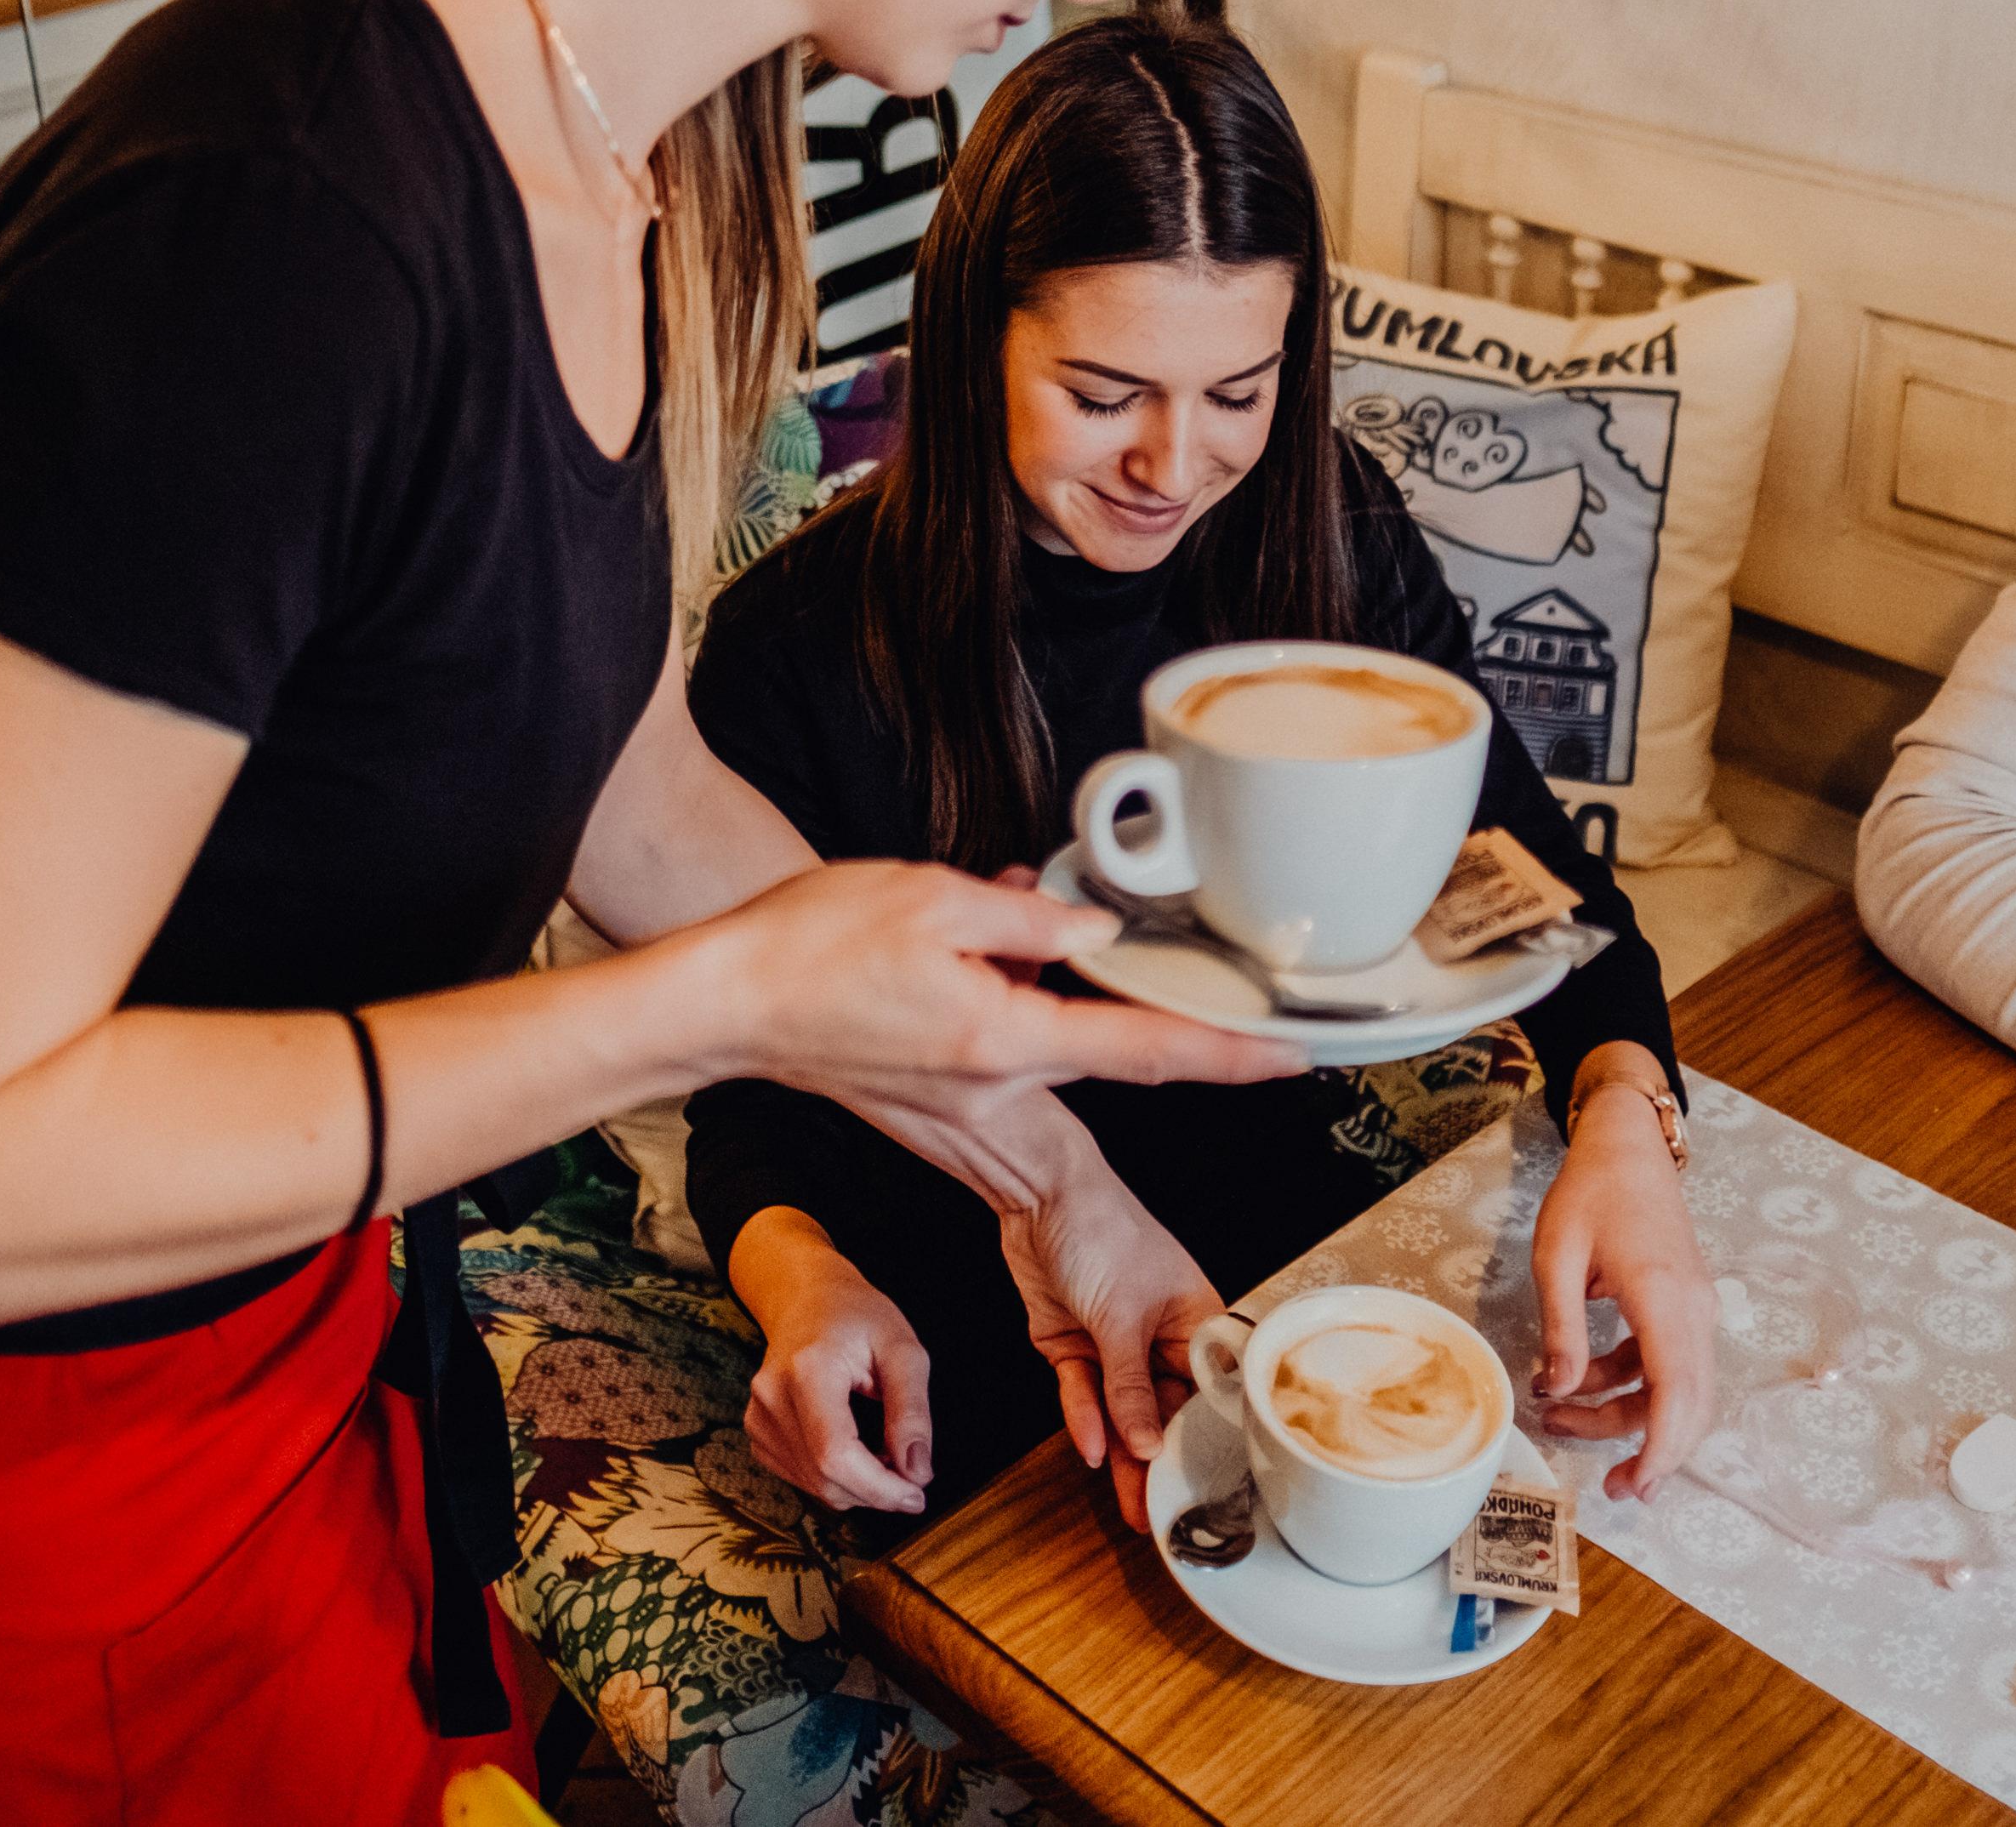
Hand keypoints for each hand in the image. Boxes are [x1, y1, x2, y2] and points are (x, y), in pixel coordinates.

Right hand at [692, 860, 1306, 1120]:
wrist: (724, 1004)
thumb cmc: (809, 945)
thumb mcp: (933, 897)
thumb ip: (1030, 919)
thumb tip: (1095, 932)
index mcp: (1003, 1040)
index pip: (1146, 1051)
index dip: (1230, 1054)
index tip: (1292, 1056)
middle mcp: (991, 1094)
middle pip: (1109, 1064)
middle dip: (1151, 1025)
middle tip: (1176, 991)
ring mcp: (960, 1117)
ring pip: (1057, 1066)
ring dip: (1067, 1016)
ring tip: (1018, 952)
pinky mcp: (933, 1116)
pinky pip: (1011, 1076)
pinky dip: (1023, 1031)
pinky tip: (987, 980)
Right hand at [729, 1210, 933, 1515]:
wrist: (805, 1298)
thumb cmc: (858, 1317)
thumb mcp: (902, 1350)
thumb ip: (912, 1411)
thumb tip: (917, 1472)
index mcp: (809, 1370)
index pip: (835, 1454)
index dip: (879, 1488)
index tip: (917, 1495)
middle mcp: (772, 1396)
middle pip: (824, 1477)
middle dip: (875, 1491)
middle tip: (911, 1474)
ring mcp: (758, 1415)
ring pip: (814, 1485)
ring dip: (858, 1486)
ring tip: (884, 1451)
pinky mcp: (757, 1431)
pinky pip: (801, 1477)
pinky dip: (834, 1478)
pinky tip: (855, 1450)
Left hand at [1001, 1170, 1220, 1529]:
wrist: (1038, 1193)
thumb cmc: (1102, 1230)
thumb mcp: (1123, 1318)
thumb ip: (1132, 1389)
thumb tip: (1151, 1447)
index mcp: (1197, 1323)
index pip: (1209, 1397)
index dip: (1206, 1445)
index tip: (1206, 1494)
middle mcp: (1162, 1338)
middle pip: (1164, 1413)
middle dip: (1160, 1465)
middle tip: (1163, 1516)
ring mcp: (1116, 1344)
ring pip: (1122, 1413)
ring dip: (1122, 1456)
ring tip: (1132, 1508)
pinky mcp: (1075, 1345)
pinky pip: (1083, 1394)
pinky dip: (1084, 1418)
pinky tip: (1089, 1449)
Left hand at [1531, 1057, 1721, 1498]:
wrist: (1628, 1146)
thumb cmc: (1591, 1191)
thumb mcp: (1557, 1258)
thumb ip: (1563, 1331)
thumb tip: (1559, 1393)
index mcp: (1664, 1299)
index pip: (1677, 1395)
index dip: (1661, 1451)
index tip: (1635, 1486)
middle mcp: (1693, 1311)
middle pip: (1688, 1404)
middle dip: (1649, 1450)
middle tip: (1609, 1485)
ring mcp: (1695, 1309)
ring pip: (1678, 1389)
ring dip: (1629, 1414)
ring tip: (1562, 1417)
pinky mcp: (1685, 1306)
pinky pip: (1667, 1363)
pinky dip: (1631, 1384)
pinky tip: (1582, 1382)